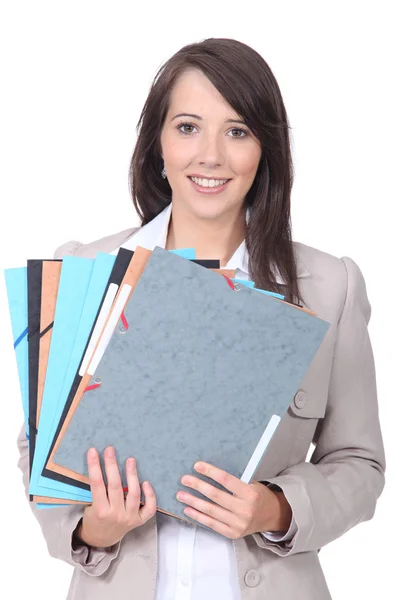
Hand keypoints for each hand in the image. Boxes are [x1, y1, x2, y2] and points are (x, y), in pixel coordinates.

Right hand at [76, 446, 156, 547]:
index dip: (94, 466)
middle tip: (110, 450)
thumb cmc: (94, 518)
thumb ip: (97, 491)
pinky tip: (146, 482)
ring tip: (130, 460)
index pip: (96, 484)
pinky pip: (148, 508)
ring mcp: (129, 518)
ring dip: (132, 475)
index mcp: (100, 511)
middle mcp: (116, 515)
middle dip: (112, 465)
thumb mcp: (90, 506)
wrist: (101, 539)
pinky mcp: (139, 520)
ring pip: (133, 493)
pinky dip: (150, 495)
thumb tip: (101, 463)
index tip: (93, 451)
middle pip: (115, 486)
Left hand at [176, 461, 291, 538]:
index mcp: (250, 494)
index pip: (226, 480)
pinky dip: (198, 516)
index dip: (210, 472)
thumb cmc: (258, 496)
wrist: (271, 516)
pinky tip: (188, 509)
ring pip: (211, 511)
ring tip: (181, 494)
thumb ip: (234, 482)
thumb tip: (207, 472)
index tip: (197, 465)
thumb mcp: (251, 484)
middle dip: (197, 486)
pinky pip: (212, 524)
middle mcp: (245, 510)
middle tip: (184, 479)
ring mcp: (238, 524)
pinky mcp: (233, 534)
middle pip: (215, 496)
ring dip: (193, 502)